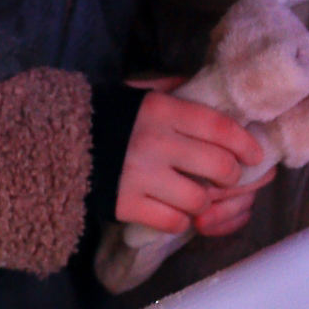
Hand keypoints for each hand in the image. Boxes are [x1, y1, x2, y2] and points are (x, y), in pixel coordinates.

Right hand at [115, 82, 267, 232]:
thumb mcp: (138, 93)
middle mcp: (156, 143)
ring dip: (203, 201)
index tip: (256, 155)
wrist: (52, 146)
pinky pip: (172, 222)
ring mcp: (141, 177)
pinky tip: (172, 210)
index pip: (220, 127)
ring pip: (198, 200)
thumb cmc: (104, 116)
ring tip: (196, 195)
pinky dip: (178, 220)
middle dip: (230, 176)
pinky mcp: (126, 206)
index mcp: (162, 110)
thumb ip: (173, 89)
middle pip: (218, 167)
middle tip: (226, 177)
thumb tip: (205, 86)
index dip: (245, 143)